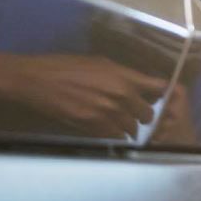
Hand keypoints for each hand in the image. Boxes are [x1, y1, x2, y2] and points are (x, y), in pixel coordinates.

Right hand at [0, 55, 166, 137]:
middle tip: (135, 112)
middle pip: (147, 113)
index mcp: (124, 77)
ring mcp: (108, 115)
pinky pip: (115, 137)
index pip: (158, 88)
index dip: (161, 93)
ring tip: (120, 122)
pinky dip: (115, 135)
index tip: (159, 95)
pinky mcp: (93, 128)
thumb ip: (121, 74)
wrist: (39, 80)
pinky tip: (108, 129)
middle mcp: (121, 97)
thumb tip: (136, 83)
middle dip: (143, 113)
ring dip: (129, 126)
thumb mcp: (99, 62)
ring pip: (132, 129)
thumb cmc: (66, 66)